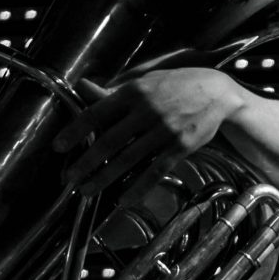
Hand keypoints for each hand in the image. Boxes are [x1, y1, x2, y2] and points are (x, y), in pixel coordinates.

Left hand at [53, 67, 248, 194]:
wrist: (219, 92)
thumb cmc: (178, 84)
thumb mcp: (146, 79)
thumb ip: (115, 88)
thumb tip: (84, 86)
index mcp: (134, 92)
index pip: (96, 113)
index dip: (75, 131)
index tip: (59, 146)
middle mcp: (147, 111)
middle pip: (109, 141)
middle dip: (86, 163)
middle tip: (69, 178)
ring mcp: (165, 131)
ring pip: (129, 159)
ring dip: (105, 178)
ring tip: (88, 190)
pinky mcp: (181, 146)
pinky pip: (156, 171)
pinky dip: (139, 187)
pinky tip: (124, 200)